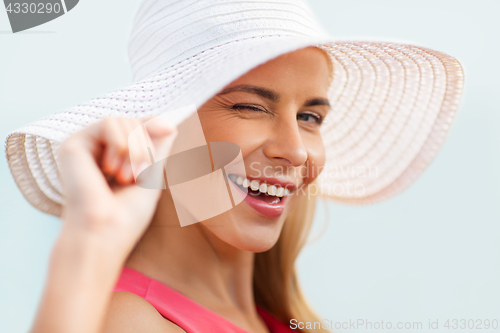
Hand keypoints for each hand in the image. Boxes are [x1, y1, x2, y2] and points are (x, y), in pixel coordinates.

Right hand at [57, 117, 176, 255]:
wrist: (105, 233)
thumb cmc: (127, 215)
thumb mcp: (151, 175)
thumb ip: (158, 147)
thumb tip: (169, 122)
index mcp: (116, 157)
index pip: (138, 127)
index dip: (153, 126)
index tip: (169, 129)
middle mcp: (99, 149)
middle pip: (133, 122)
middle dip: (145, 146)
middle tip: (139, 175)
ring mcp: (86, 146)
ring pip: (122, 120)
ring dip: (134, 148)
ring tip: (126, 178)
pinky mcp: (73, 144)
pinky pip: (109, 122)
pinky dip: (120, 143)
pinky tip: (111, 169)